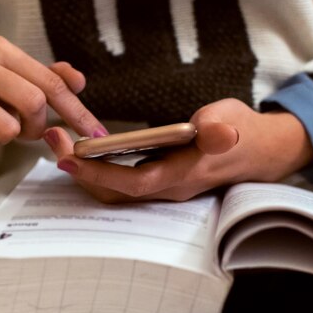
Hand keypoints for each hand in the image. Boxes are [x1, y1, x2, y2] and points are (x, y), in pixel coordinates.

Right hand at [0, 36, 106, 154]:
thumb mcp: (17, 82)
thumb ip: (49, 79)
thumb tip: (79, 80)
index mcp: (1, 49)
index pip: (51, 82)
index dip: (76, 111)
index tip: (95, 135)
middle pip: (33, 103)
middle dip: (37, 127)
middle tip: (26, 131)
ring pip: (8, 128)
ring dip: (8, 138)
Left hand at [44, 98, 312, 202]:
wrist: (258, 151)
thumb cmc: (243, 132)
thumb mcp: (234, 122)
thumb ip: (221, 128)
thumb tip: (216, 132)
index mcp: (184, 174)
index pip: (134, 182)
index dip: (99, 173)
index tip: (69, 155)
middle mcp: (169, 187)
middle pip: (116, 191)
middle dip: (81, 170)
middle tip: (54, 139)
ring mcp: (164, 186)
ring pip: (116, 190)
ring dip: (86, 171)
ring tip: (62, 143)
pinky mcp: (161, 179)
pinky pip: (123, 182)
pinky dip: (100, 169)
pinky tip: (87, 149)